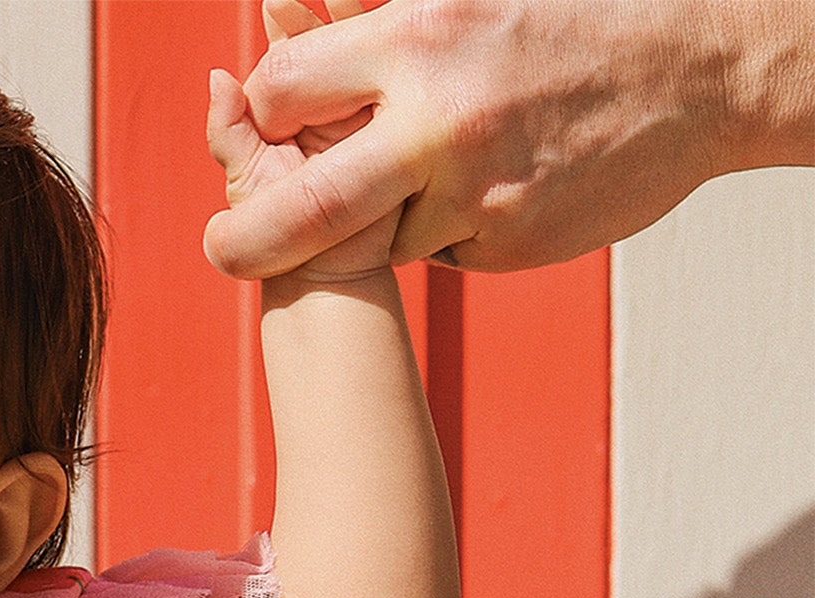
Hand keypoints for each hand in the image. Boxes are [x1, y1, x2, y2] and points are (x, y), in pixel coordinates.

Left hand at [231, 0, 812, 272]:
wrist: (702, 66)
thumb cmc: (580, 15)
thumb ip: (377, 13)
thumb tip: (284, 5)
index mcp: (418, 39)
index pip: (284, 90)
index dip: (264, 110)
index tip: (264, 119)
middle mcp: (437, 126)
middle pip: (301, 209)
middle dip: (244, 239)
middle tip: (221, 248)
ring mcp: (473, 195)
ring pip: (373, 235)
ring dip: (369, 220)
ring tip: (406, 178)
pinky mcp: (505, 243)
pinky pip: (439, 248)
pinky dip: (441, 226)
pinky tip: (486, 183)